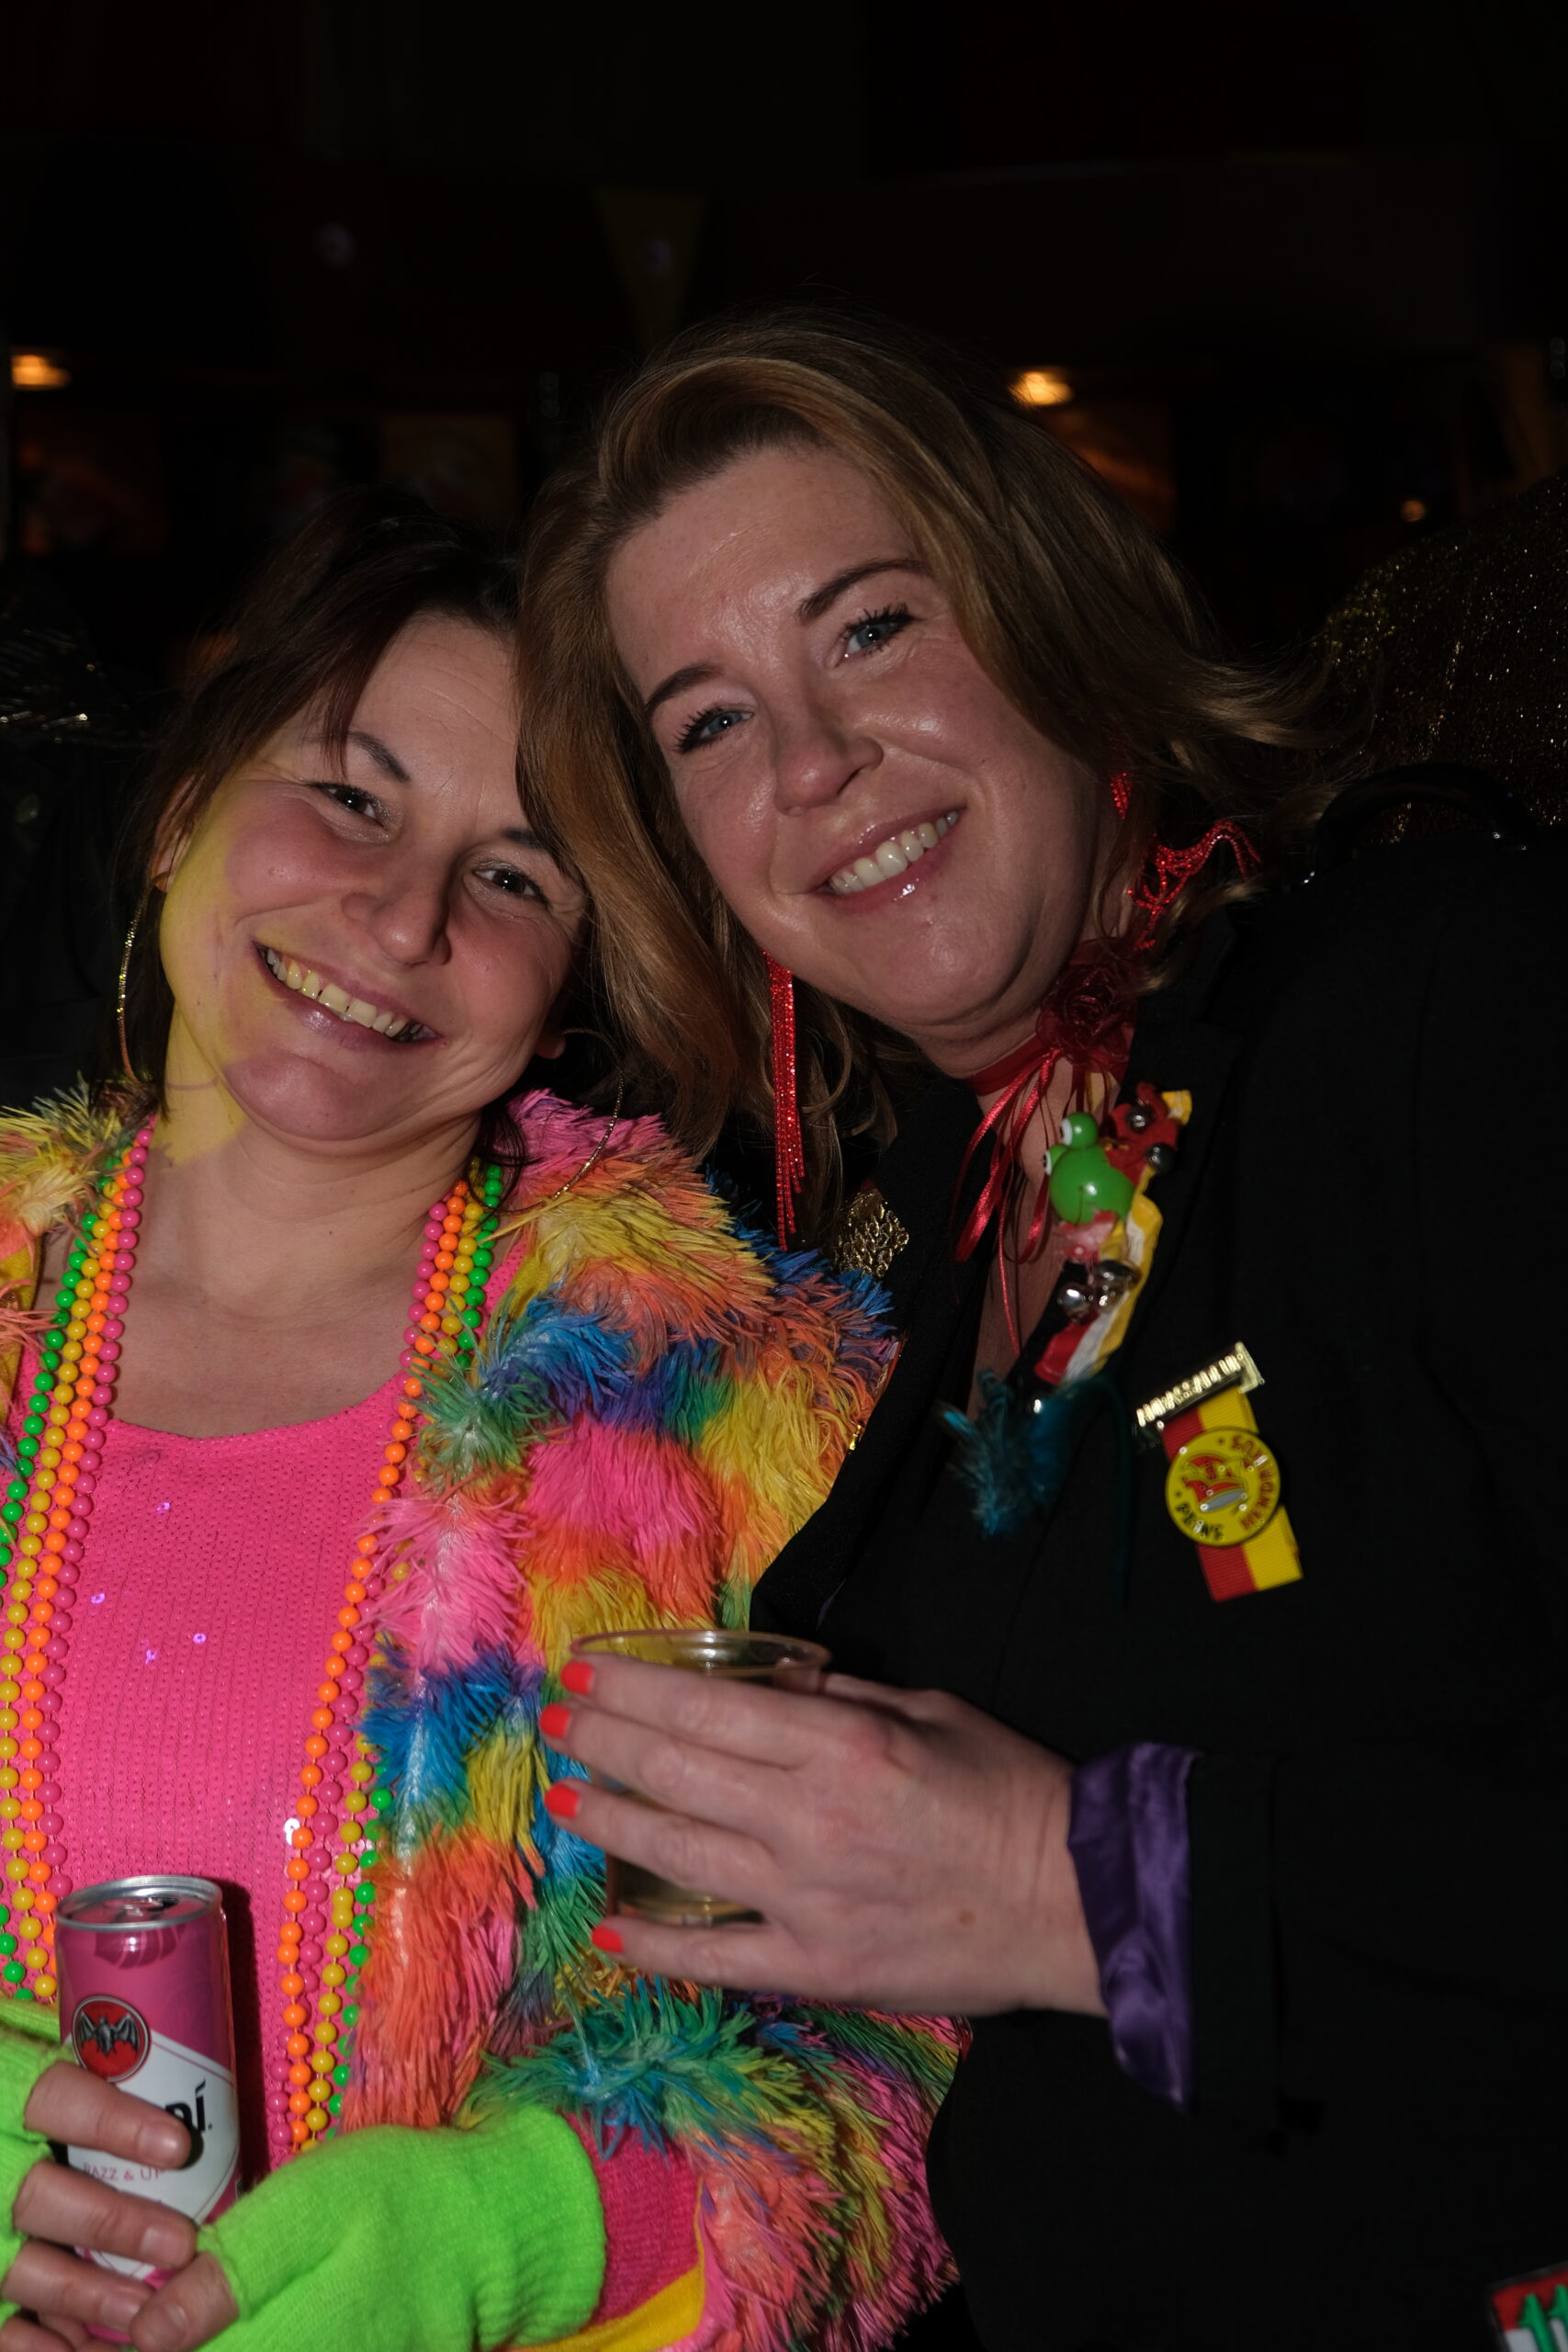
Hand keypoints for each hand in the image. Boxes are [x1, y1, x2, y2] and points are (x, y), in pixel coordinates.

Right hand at [0, 2061, 219, 2351]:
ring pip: (19, 2268)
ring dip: (84, 2294)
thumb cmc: (20, 2106)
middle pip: (38, 2197)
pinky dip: (39, 2346)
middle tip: (179, 2243)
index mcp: (1, 2091)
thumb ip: (94, 2084)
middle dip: (112, 2224)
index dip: (113, 2124)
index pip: (51, 2099)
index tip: (179, 2147)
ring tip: (144, 2308)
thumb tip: (183, 2112)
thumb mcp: (37, 2075)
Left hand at [543, 1661, 1105, 2016]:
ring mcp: (805, 1899)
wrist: (1075, 1901)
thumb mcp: (929, 1711)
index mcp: (839, 1744)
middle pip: (678, 1773)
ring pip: (679, 1857)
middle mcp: (807, 1818)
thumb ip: (841, 1698)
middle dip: (605, 1742)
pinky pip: (716, 1958)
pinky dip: (655, 1947)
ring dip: (611, 1824)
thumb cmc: (1010, 1790)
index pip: (706, 1710)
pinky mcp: (816, 1966)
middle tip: (556, 1722)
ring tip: (564, 1800)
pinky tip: (608, 1932)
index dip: (635, 1691)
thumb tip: (769, 1685)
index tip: (587, 1674)